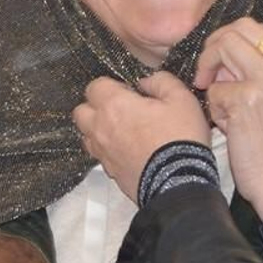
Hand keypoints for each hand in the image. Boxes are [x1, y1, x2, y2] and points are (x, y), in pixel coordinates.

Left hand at [73, 72, 208, 200]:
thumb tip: (146, 81)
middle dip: (95, 107)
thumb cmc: (179, 138)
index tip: (130, 92)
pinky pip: (100, 156)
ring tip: (122, 131)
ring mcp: (103, 153)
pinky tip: (128, 151)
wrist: (180, 181)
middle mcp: (101, 128)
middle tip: (120, 109)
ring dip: (98, 130)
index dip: (111, 85)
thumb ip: (161, 81)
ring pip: (86, 136)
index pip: (94, 86)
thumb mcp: (181, 99)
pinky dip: (108, 151)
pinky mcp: (110, 172)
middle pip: (81, 111)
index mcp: (114, 105)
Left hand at [195, 18, 262, 218]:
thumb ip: (257, 74)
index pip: (255, 28)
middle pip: (238, 29)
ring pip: (224, 47)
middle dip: (213, 46)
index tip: (218, 61)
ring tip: (215, 98)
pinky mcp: (248, 99)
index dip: (228, 39)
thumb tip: (223, 60)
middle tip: (206, 72)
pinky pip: (215, 87)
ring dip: (210, 70)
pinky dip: (214, 106)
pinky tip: (226, 124)